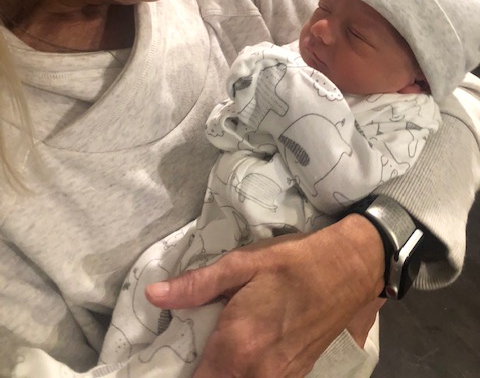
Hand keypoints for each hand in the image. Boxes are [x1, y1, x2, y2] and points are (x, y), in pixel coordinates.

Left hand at [145, 215, 384, 377]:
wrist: (349, 269)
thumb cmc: (293, 262)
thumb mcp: (243, 264)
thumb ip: (197, 286)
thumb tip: (153, 296)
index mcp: (237, 346)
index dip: (176, 373)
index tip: (164, 361)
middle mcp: (256, 374)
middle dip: (199, 373)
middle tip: (188, 350)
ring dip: (220, 374)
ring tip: (210, 352)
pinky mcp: (295, 377)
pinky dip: (240, 375)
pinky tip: (238, 355)